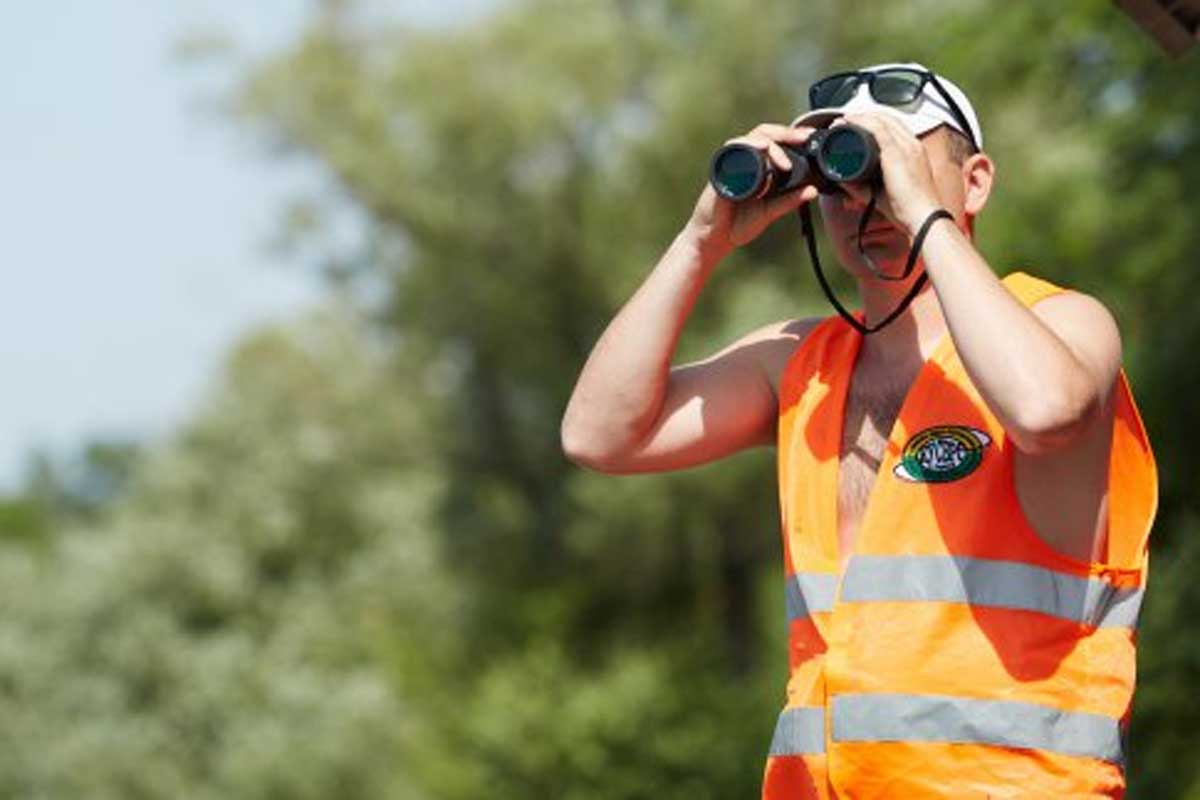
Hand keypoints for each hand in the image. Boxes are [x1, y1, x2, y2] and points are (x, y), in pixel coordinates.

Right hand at [684, 123, 819, 258]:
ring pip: (752, 138)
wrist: (715, 237)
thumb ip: (789, 201)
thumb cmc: (739, 224)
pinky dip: (746, 145)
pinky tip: (760, 148)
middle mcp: (747, 160)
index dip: (793, 136)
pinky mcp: (721, 168)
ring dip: (770, 143)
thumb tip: (813, 191)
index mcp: (761, 166)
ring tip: (784, 162)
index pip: (777, 141)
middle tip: (802, 139)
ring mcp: (733, 162)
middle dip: (786, 133)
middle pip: (766, 133)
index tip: (810, 138)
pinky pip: (732, 149)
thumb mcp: (770, 212)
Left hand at [838, 112, 943, 236]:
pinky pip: (878, 129)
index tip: (856, 124)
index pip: (894, 125)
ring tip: (842, 120)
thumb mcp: (881, 193)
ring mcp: (906, 147)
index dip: (874, 121)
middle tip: (845, 120)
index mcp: (914, 151)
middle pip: (887, 118)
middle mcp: (912, 144)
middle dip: (865, 115)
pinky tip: (848, 122)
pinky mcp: (897, 153)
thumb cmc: (908, 210)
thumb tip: (842, 181)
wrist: (923, 218)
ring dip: (859, 117)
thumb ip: (862, 186)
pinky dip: (861, 122)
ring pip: (881, 120)